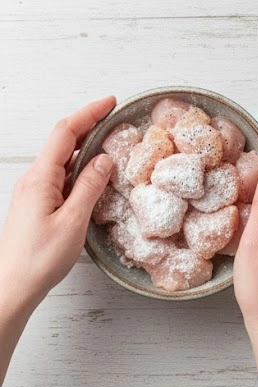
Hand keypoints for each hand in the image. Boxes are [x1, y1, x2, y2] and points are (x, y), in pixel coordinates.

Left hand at [0, 96, 115, 316]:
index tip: (109, 103)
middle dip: (88, 127)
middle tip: (113, 121)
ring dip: (84, 150)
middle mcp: (34, 180)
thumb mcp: (73, 222)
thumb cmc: (39, 258)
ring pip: (61, 161)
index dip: (88, 114)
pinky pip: (60, 178)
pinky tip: (91, 177)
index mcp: (41, 178)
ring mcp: (34, 192)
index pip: (66, 133)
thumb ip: (89, 188)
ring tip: (108, 146)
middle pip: (62, 142)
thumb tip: (103, 161)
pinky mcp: (37, 205)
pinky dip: (78, 170)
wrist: (14, 283)